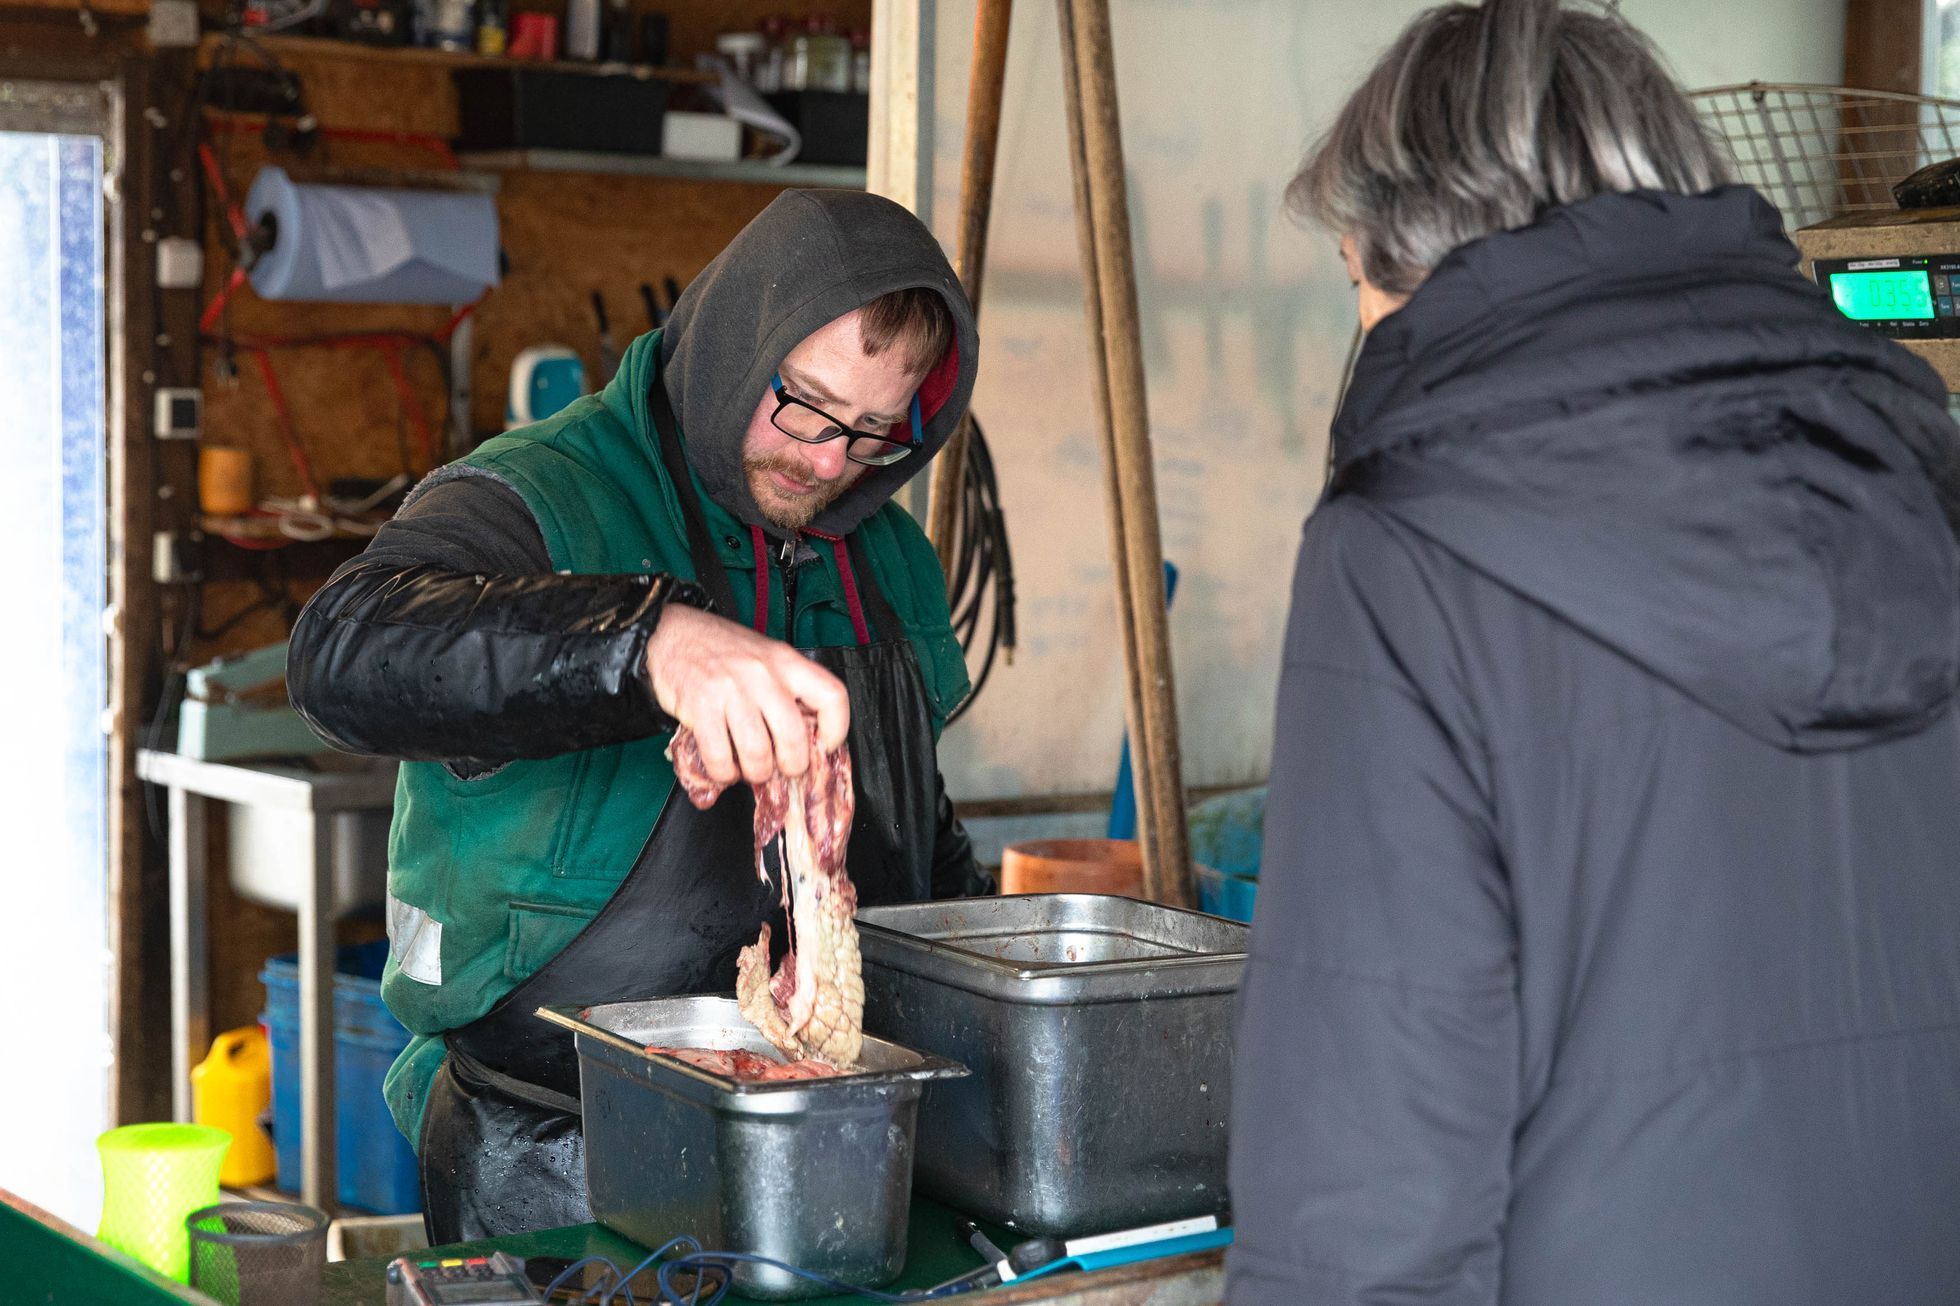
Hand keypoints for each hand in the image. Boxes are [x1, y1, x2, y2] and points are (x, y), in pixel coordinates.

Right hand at [644, 604, 849, 784]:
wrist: (673, 632)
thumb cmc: (723, 649)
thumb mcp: (766, 656)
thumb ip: (788, 688)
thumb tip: (807, 738)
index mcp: (787, 661)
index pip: (832, 697)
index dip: (837, 730)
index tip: (825, 746)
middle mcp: (763, 675)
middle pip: (794, 738)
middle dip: (791, 766)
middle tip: (781, 768)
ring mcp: (732, 691)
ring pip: (758, 754)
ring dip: (755, 772)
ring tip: (750, 768)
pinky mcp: (701, 708)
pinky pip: (720, 758)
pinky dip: (724, 772)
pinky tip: (724, 766)